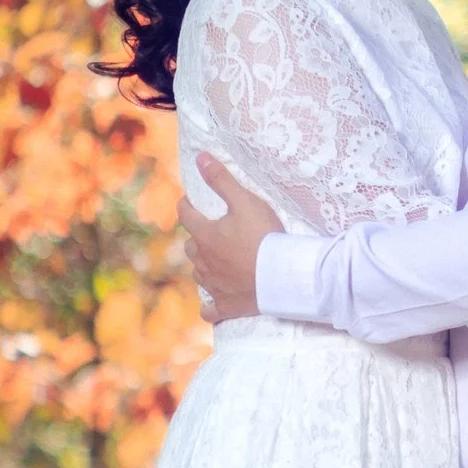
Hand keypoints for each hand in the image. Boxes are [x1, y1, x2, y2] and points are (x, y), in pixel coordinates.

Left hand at [177, 153, 281, 321]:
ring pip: (199, 274)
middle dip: (197, 237)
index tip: (189, 200)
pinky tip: (211, 304)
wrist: (281, 277)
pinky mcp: (226, 306)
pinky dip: (209, 305)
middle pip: (191, 246)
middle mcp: (204, 261)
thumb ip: (222, 180)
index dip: (186, 205)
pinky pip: (209, 309)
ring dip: (204, 266)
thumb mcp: (245, 202)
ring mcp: (213, 285)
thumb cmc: (264, 236)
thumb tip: (200, 158)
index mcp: (205, 235)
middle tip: (209, 231)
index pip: (186, 215)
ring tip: (215, 261)